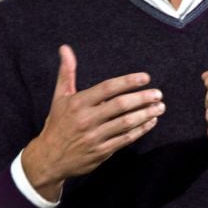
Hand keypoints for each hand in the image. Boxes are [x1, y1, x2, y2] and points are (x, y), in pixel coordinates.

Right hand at [22, 45, 164, 200]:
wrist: (48, 159)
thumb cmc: (57, 124)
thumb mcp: (60, 97)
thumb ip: (67, 72)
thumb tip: (65, 48)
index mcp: (78, 103)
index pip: (108, 88)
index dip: (128, 81)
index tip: (146, 78)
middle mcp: (86, 119)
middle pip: (120, 105)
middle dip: (142, 98)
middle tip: (158, 94)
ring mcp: (94, 137)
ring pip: (126, 123)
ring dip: (146, 114)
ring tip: (160, 107)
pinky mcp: (100, 152)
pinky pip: (125, 139)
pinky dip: (141, 130)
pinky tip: (151, 122)